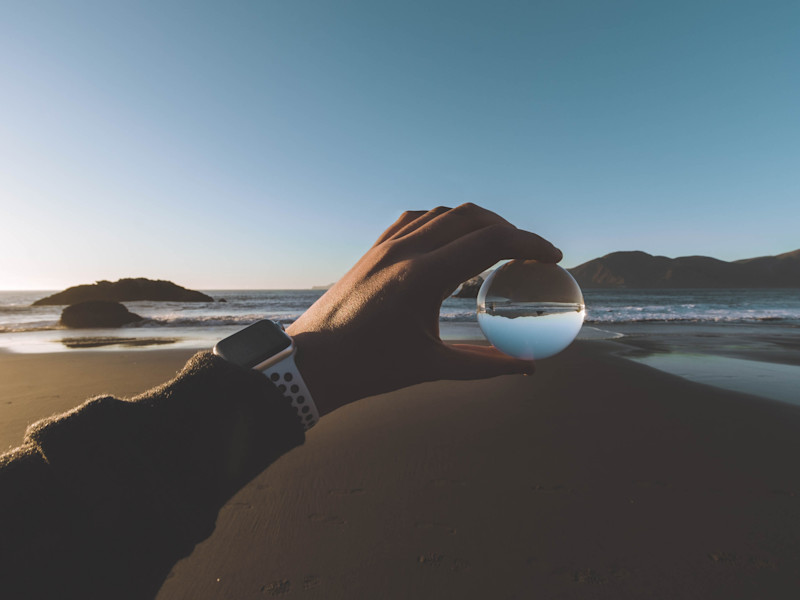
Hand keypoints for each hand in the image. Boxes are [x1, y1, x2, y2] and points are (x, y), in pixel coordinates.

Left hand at [286, 203, 561, 415]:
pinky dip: (443, 222)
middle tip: (529, 253)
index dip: (529, 244)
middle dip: (509, 229)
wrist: (312, 363)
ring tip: (497, 245)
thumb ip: (486, 365)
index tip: (552, 257)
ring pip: (443, 213)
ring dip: (476, 222)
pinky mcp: (373, 249)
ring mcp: (386, 246)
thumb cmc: (370, 369)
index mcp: (423, 278)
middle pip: (472, 217)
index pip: (490, 242)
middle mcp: (405, 252)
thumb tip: (528, 368)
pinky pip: (415, 219)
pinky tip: (452, 239)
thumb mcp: (433, 367)